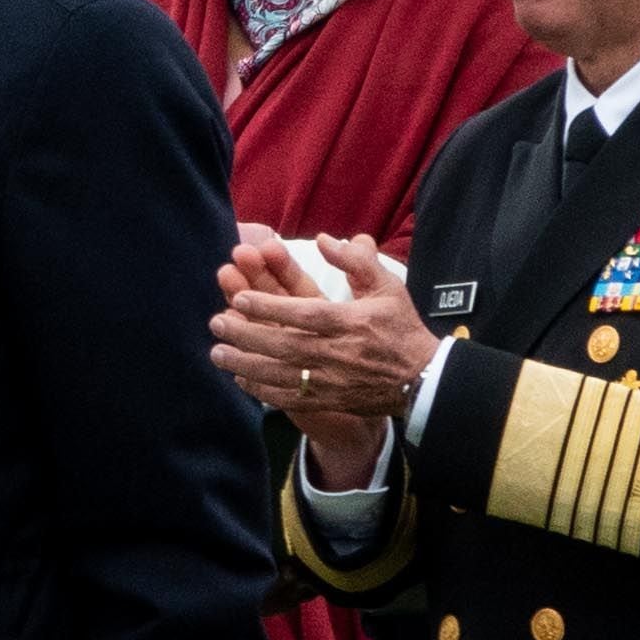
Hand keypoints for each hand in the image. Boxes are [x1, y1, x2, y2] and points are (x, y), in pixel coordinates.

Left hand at [209, 234, 438, 421]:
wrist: (424, 379)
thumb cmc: (401, 328)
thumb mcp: (386, 286)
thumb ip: (355, 260)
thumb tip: (323, 239)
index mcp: (350, 322)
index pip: (304, 314)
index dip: (269, 308)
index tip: (239, 299)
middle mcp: (338, 354)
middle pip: (285, 346)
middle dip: (247, 335)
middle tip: (216, 323)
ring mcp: (332, 382)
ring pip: (281, 376)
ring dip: (246, 365)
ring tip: (217, 353)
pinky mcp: (330, 401)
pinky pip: (291, 400)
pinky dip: (264, 392)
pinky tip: (241, 381)